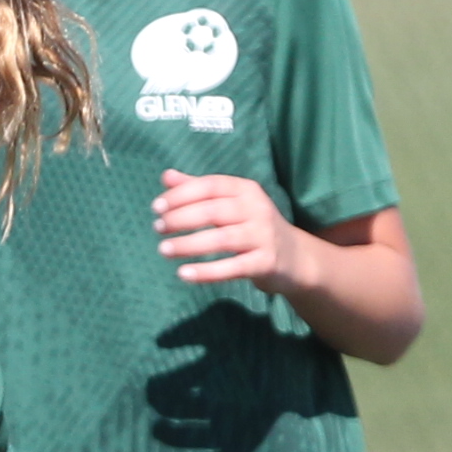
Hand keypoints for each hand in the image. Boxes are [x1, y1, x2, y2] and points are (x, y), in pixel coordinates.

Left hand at [151, 168, 299, 289]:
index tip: (156, 207)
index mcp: (246, 189)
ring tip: (163, 250)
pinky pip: (232, 268)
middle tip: (157, 228)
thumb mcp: (232, 203)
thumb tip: (166, 176)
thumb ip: (199, 190)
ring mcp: (263, 236)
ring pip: (221, 239)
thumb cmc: (254, 227)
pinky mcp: (266, 263)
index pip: (210, 185)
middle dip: (180, 218)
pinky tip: (183, 274)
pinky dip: (206, 272)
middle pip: (213, 211)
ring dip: (188, 245)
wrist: (295, 258)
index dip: (181, 195)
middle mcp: (257, 209)